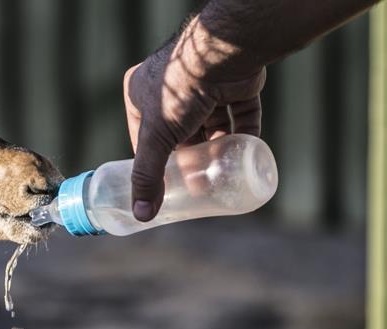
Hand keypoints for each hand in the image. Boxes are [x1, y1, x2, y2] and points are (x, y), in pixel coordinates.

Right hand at [124, 24, 265, 220]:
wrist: (222, 55)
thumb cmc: (178, 91)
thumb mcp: (155, 138)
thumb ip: (147, 176)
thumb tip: (141, 216)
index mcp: (141, 92)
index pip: (146, 137)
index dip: (157, 163)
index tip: (167, 187)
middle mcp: (172, 86)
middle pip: (181, 134)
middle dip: (191, 160)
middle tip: (198, 186)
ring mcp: (206, 83)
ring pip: (212, 124)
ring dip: (217, 149)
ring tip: (219, 175)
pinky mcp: (237, 84)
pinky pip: (241, 113)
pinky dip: (244, 134)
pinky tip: (245, 155)